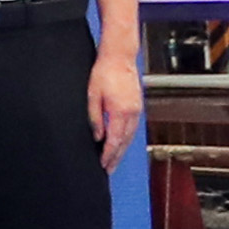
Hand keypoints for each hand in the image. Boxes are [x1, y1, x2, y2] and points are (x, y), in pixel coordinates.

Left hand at [86, 49, 141, 166]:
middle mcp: (132, 113)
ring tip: (113, 161)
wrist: (119, 57)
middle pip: (124, 142)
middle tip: (108, 170)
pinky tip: (120, 143)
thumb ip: (95, 118)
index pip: (114, 140)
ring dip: (121, 150)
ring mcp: (136, 110)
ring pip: (130, 137)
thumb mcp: (92, 96)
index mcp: (120, 112)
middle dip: (115, 157)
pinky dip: (126, 139)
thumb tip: (97, 137)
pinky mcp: (137, 106)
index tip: (103, 165)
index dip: (108, 155)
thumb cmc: (104, 72)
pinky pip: (132, 128)